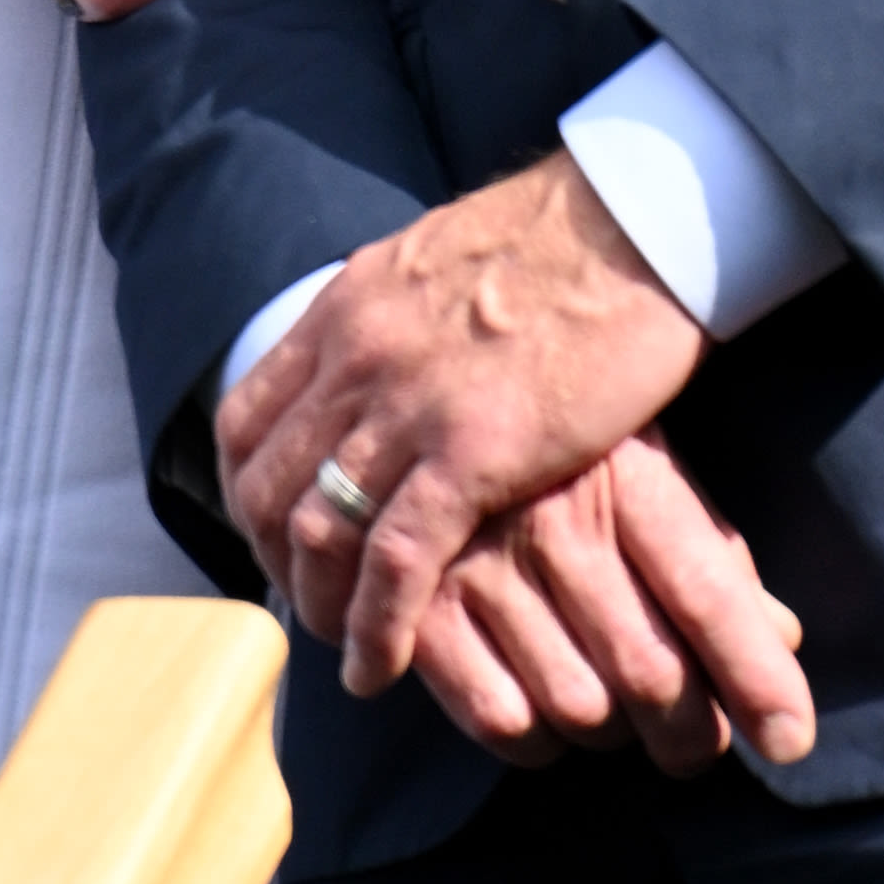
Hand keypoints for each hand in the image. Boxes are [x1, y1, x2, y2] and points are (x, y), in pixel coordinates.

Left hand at [216, 154, 812, 762]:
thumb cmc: (568, 239)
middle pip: (270, 486)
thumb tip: (390, 344)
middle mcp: (357, 357)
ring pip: (318, 531)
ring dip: (320, 607)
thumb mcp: (443, 262)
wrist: (635, 216)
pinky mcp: (472, 451)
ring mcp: (408, 405)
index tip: (274, 537)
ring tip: (344, 650)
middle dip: (277, 564)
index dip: (247, 492)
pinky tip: (380, 667)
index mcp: (346, 309)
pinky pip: (396, 561)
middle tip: (309, 608)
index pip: (248, 418)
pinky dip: (376, 626)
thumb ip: (401, 313)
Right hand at [410, 436, 802, 776]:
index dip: (758, 677)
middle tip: (698, 741)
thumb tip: (783, 638)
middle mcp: (552, 524)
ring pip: (579, 710)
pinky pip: (501, 722)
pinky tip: (546, 710)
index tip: (790, 738)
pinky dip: (538, 740)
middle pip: (649, 673)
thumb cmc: (565, 454)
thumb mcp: (649, 472)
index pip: (708, 593)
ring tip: (616, 709)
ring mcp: (480, 569)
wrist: (425, 405)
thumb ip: (713, 556)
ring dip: (614, 734)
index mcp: (626, 479)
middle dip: (693, 733)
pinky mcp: (419, 613)